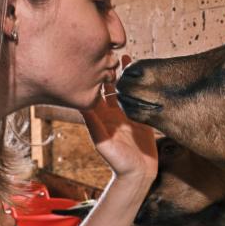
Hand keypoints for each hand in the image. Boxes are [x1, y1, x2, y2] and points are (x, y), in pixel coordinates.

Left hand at [81, 55, 157, 180]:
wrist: (138, 173)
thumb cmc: (118, 162)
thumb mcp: (103, 142)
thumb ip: (94, 125)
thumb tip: (83, 105)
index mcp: (99, 116)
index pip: (94, 91)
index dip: (96, 75)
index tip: (98, 59)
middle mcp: (111, 112)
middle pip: (108, 86)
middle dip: (109, 70)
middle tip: (112, 51)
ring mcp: (125, 113)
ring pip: (123, 88)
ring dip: (123, 73)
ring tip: (124, 55)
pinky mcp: (139, 116)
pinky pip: (138, 96)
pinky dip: (138, 84)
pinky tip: (140, 72)